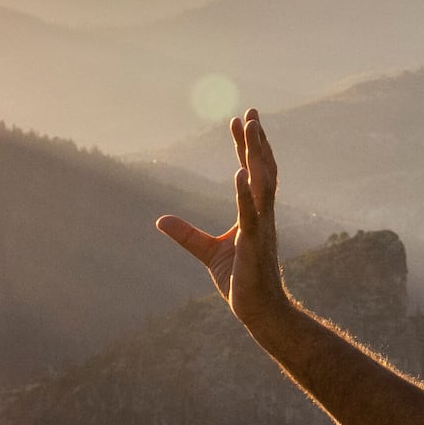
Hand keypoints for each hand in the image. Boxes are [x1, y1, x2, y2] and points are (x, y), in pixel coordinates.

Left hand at [155, 110, 288, 328]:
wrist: (261, 311)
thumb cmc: (242, 281)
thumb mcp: (208, 252)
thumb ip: (187, 234)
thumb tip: (160, 220)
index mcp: (255, 214)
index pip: (252, 172)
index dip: (246, 147)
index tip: (240, 121)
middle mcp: (263, 215)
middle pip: (263, 169)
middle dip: (257, 141)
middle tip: (251, 113)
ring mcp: (262, 227)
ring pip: (263, 184)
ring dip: (257, 155)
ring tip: (251, 130)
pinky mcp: (255, 244)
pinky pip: (251, 214)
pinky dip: (247, 193)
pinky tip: (241, 172)